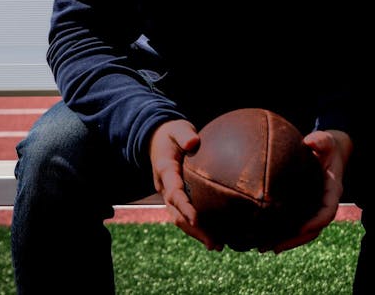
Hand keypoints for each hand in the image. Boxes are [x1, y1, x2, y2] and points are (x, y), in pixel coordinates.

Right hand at [148, 119, 222, 250]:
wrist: (157, 140)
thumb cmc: (172, 133)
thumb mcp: (177, 128)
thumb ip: (184, 134)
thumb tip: (194, 141)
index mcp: (165, 171)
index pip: (174, 192)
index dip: (184, 207)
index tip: (197, 219)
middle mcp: (164, 187)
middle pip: (176, 213)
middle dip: (194, 229)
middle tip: (213, 242)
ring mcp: (169, 194)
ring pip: (179, 219)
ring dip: (196, 233)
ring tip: (217, 245)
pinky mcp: (175, 198)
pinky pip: (185, 215)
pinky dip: (198, 227)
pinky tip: (216, 234)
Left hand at [269, 128, 352, 253]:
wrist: (328, 152)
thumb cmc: (326, 146)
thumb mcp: (327, 141)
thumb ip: (321, 141)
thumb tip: (310, 141)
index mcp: (332, 191)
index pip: (328, 211)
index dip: (316, 221)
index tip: (302, 228)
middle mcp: (324, 203)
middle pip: (313, 229)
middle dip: (295, 240)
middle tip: (275, 247)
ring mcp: (314, 208)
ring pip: (303, 232)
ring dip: (286, 241)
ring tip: (264, 247)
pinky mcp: (304, 208)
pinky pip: (295, 224)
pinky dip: (282, 232)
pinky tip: (264, 237)